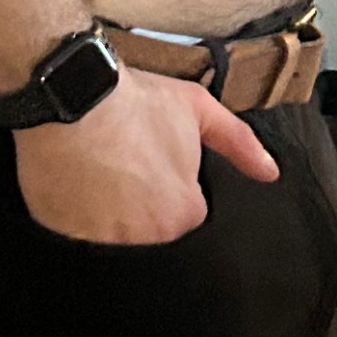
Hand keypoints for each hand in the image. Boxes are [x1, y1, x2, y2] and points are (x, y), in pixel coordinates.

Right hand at [13, 64, 278, 244]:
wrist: (73, 94)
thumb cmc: (135, 101)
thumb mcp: (196, 108)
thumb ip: (239, 142)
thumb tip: (270, 172)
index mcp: (183, 213)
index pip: (184, 210)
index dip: (168, 182)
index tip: (151, 158)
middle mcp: (147, 238)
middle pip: (149, 227)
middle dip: (140, 203)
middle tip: (124, 164)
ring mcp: (104, 242)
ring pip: (113, 234)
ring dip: (108, 212)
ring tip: (98, 171)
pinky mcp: (66, 238)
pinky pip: (78, 236)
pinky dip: (77, 216)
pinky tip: (75, 183)